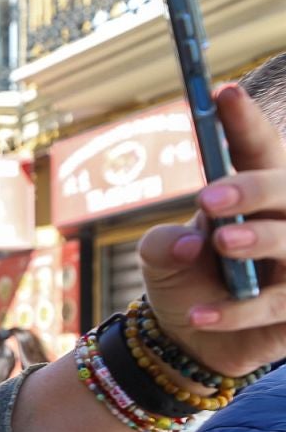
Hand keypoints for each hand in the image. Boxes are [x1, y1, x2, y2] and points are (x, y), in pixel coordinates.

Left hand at [141, 83, 285, 377]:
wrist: (190, 339)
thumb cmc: (184, 279)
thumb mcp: (158, 257)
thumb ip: (159, 244)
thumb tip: (188, 242)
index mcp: (254, 194)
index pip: (258, 149)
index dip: (243, 121)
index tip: (221, 93)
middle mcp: (285, 221)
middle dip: (255, 188)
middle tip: (209, 197)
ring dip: (260, 239)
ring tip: (220, 241)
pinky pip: (277, 306)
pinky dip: (237, 310)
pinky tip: (198, 314)